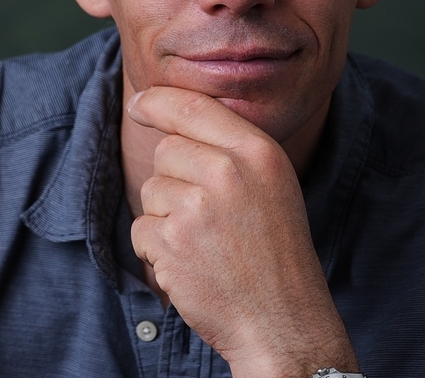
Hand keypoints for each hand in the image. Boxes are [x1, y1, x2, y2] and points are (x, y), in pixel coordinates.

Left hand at [127, 86, 356, 376]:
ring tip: (207, 245)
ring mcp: (197, 207)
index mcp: (258, 152)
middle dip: (175, 179)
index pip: (193, 108)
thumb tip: (170, 114)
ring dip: (166, 218)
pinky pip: (142, 229)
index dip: (159, 102)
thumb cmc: (276, 253)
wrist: (283, 322)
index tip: (140, 104)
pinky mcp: (172, 243)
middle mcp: (228, 172)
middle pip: (167, 150)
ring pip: (151, 191)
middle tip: (210, 217)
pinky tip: (193, 265)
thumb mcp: (272, 185)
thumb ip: (231, 149)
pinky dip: (157, 250)